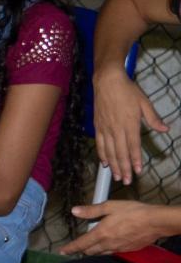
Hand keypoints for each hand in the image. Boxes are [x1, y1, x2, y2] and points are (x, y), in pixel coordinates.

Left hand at [63, 200, 179, 255]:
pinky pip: (114, 252)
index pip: (81, 244)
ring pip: (102, 253)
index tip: (62, 251)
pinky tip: (110, 244)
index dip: (70, 248)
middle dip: (82, 249)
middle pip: (90, 251)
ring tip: (92, 246)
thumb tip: (75, 211)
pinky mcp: (129, 250)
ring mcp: (119, 248)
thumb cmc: (133, 212)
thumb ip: (91, 210)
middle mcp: (108, 244)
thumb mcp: (109, 206)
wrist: (156, 222)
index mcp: (101, 234)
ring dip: (95, 250)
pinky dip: (107, 249)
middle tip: (78, 247)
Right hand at [93, 72, 166, 186]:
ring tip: (116, 176)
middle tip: (126, 181)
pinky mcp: (98, 126)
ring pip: (109, 151)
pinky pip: (99, 144)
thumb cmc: (128, 91)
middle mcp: (116, 128)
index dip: (136, 159)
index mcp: (130, 123)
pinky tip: (104, 163)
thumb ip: (153, 118)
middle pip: (120, 152)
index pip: (133, 146)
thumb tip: (165, 129)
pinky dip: (102, 154)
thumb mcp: (145, 103)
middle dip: (123, 168)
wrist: (107, 81)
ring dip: (113, 165)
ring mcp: (105, 128)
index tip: (138, 171)